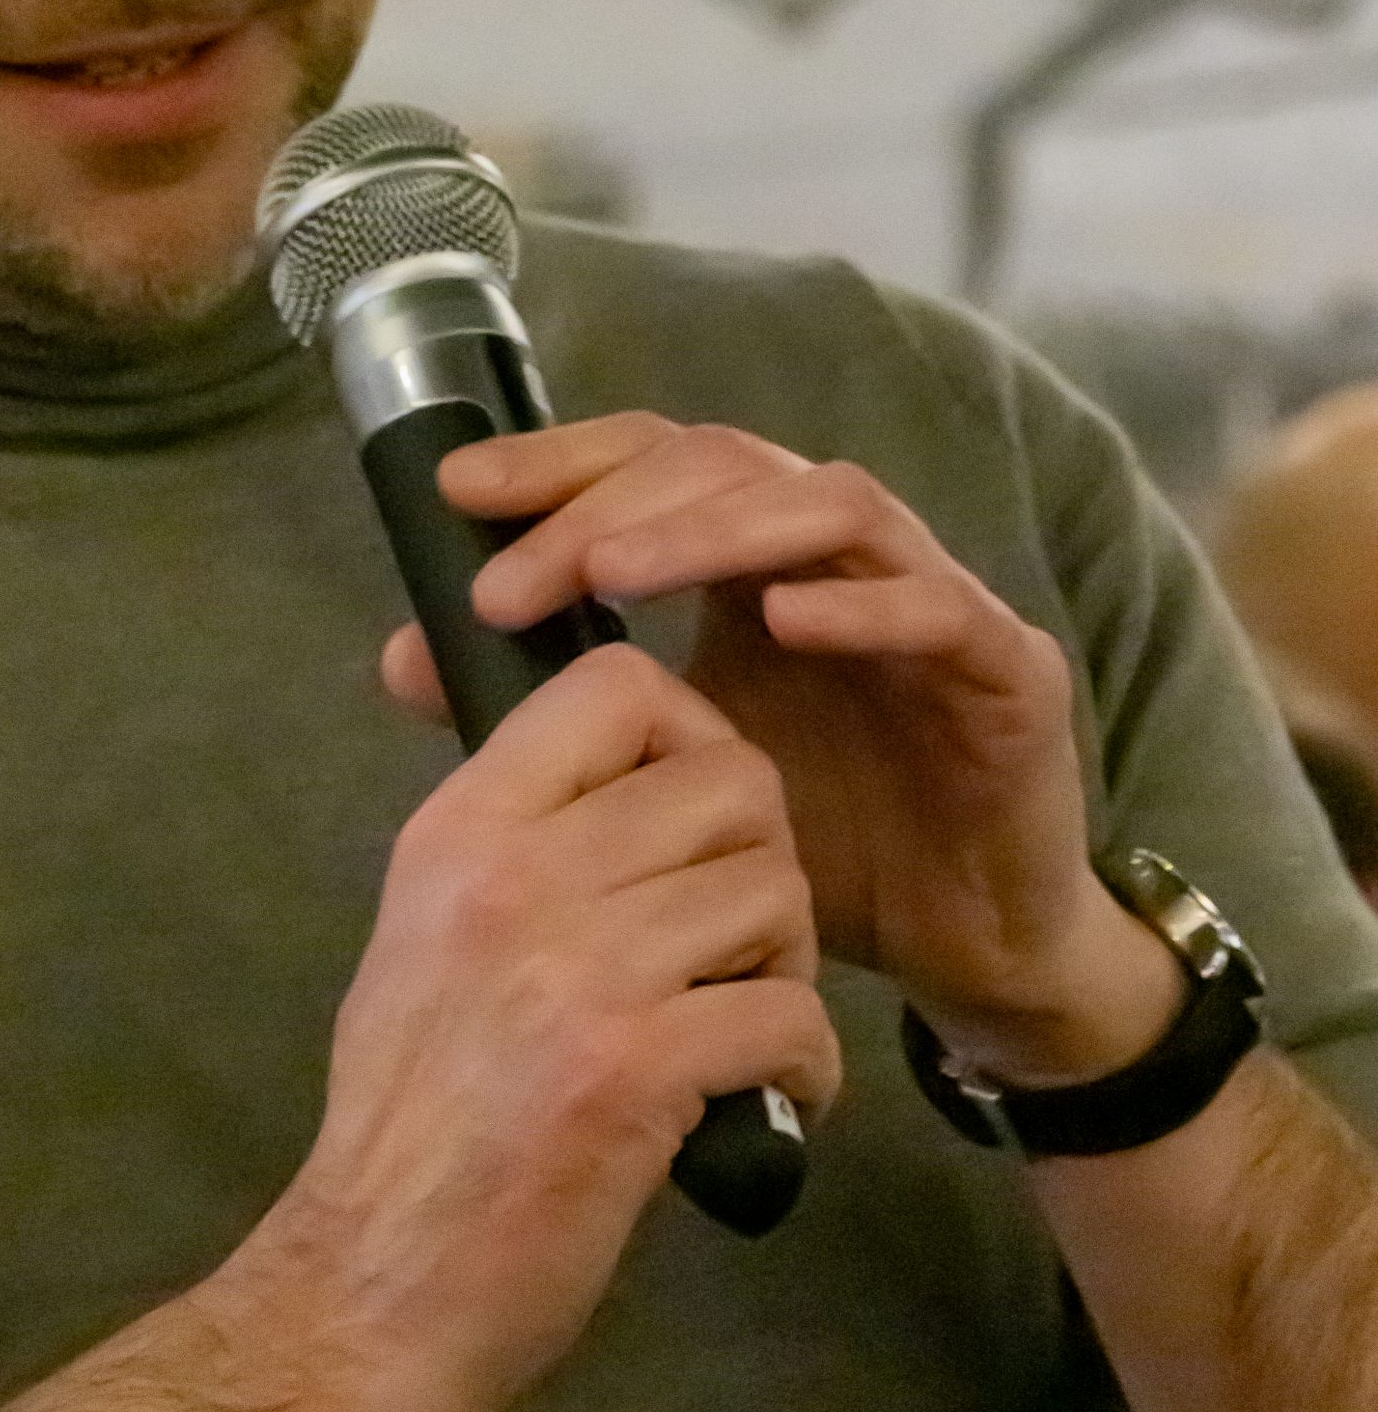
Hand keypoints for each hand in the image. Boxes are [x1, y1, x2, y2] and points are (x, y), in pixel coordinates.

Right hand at [240, 643, 836, 1411]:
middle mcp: (518, 872)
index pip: (616, 684)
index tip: (688, 810)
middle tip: (735, 933)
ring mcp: (580, 968)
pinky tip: (768, 1095)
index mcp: (463, 825)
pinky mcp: (636, 1071)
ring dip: (786, 961)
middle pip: (730, 782)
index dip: (688, 730)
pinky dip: (805, 1064)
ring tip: (741, 1014)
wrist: (380, 1273)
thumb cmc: (410, 1103)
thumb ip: (515, 836)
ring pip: (773, 892)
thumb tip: (616, 769)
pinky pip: (790, 1017)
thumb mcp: (426, 924)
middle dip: (762, 857)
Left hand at [383, 417, 1183, 1090]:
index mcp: (755, 558)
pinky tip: (782, 622)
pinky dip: (860, 603)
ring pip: (831, 503)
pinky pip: (939, 607)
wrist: (966, 951)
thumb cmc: (819, 845)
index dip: (561, 461)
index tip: (459, 491)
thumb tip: (402, 658)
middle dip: (614, 504)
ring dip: (716, 528)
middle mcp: (840, 550)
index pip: (653, 462)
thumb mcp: (664, 775)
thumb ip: (548, 711)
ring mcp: (933, 594)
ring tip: (617, 571)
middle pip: (728, 462)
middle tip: (519, 576)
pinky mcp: (1010, 667)